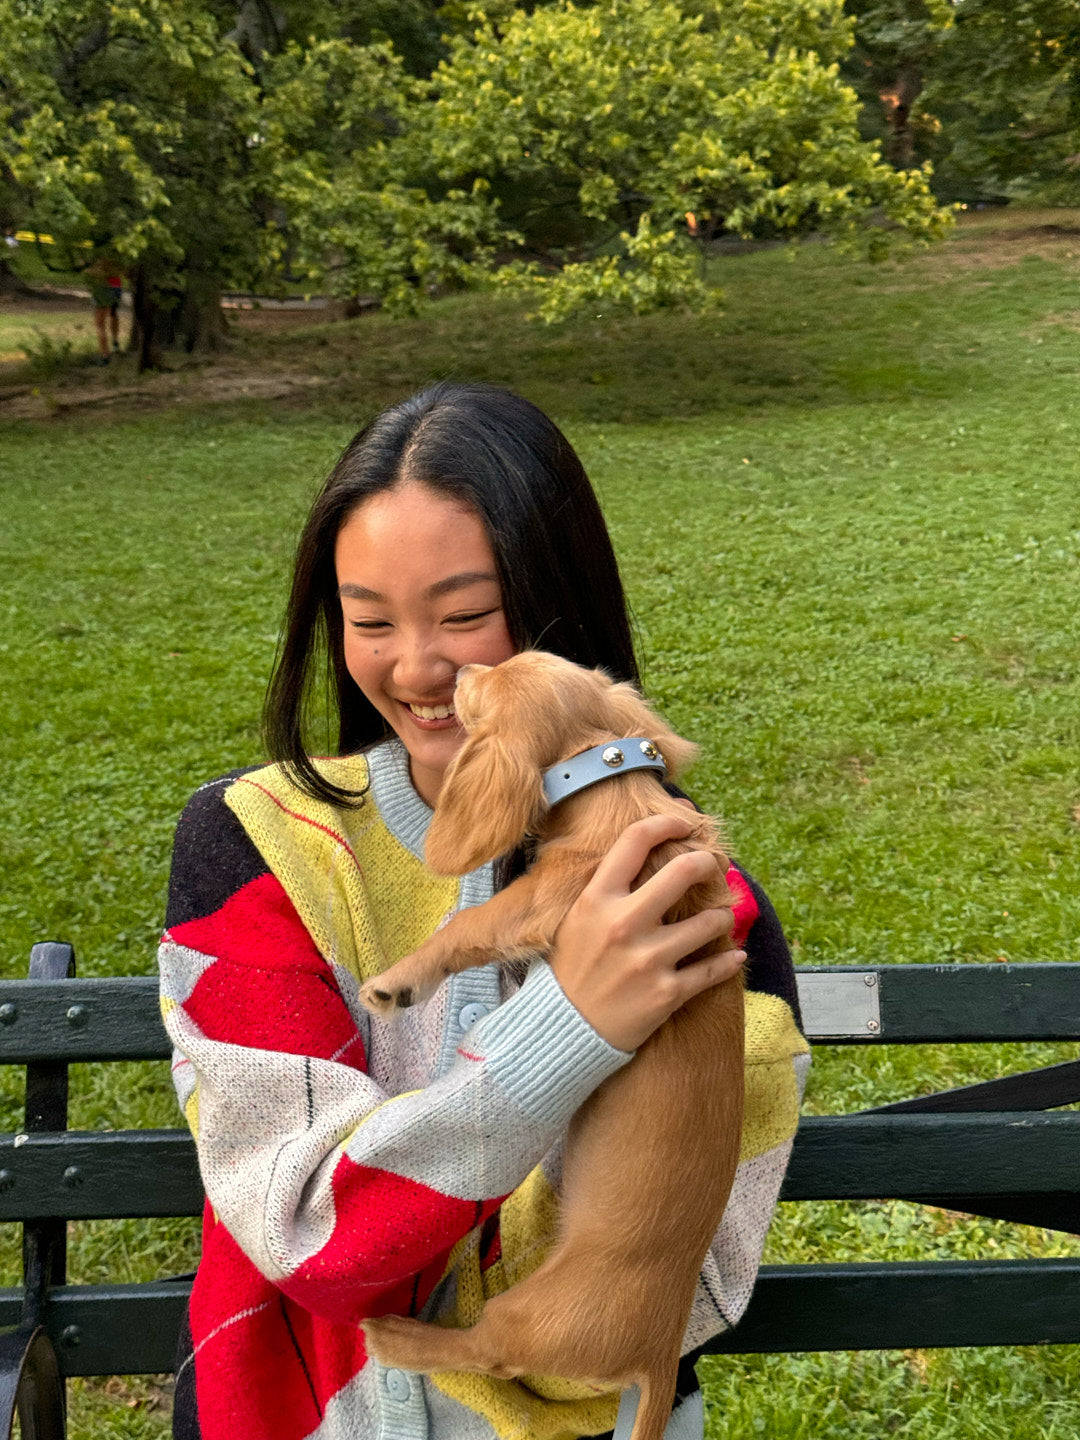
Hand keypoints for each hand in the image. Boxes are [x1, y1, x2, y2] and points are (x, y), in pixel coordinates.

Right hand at [549, 814, 743, 1051]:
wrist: (564, 1028)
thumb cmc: (572, 967)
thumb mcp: (578, 918)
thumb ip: (607, 887)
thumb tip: (642, 850)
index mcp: (597, 899)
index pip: (635, 840)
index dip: (666, 822)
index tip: (684, 823)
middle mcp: (624, 924)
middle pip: (683, 872)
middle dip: (707, 862)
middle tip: (713, 866)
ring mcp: (648, 959)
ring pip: (709, 922)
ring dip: (722, 916)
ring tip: (721, 918)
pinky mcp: (666, 993)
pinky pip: (713, 970)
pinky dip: (730, 960)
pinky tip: (735, 956)